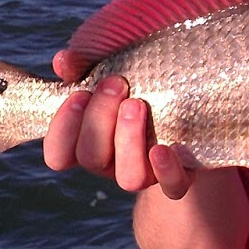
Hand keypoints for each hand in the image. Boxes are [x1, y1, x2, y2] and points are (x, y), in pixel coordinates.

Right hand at [43, 53, 192, 199]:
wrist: (189, 97)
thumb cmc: (138, 77)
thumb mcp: (110, 63)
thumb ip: (82, 63)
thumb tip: (62, 62)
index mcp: (88, 141)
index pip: (59, 155)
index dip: (62, 130)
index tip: (79, 93)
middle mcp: (112, 162)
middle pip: (91, 158)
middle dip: (98, 118)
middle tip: (115, 83)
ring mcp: (145, 172)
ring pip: (128, 177)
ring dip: (128, 140)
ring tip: (136, 104)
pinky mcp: (178, 174)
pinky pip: (172, 186)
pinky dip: (167, 170)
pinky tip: (165, 147)